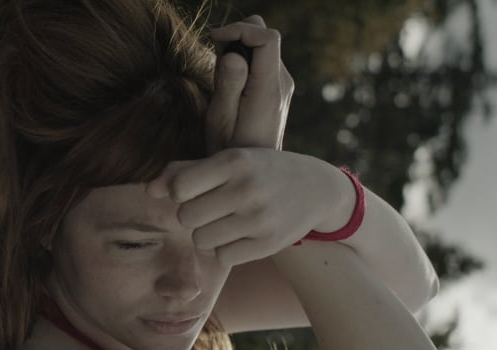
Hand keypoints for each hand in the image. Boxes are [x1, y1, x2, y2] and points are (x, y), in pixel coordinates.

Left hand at [145, 148, 334, 266]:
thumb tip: (149, 191)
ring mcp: (259, 218)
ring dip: (207, 235)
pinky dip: (225, 250)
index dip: (180, 194)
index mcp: (234, 161)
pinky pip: (223, 257)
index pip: (179, 188)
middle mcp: (247, 188)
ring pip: (201, 241)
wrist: (317, 188)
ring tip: (225, 223)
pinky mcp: (268, 244)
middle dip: (192, 216)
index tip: (195, 191)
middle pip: (186, 218)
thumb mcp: (229, 161)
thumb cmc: (261, 171)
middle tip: (212, 209)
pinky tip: (240, 235)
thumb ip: (186, 171)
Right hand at [205, 15, 293, 154]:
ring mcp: (282, 85)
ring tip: (220, 74)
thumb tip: (233, 54)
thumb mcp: (220, 120)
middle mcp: (281, 83)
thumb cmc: (229, 150)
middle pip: (266, 35)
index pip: (267, 38)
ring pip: (263, 45)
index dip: (239, 29)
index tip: (214, 39)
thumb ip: (228, 84)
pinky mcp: (276, 88)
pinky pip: (262, 60)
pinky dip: (244, 59)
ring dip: (239, 48)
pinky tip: (229, 82)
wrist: (253, 174)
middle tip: (214, 56)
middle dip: (238, 35)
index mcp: (269, 89)